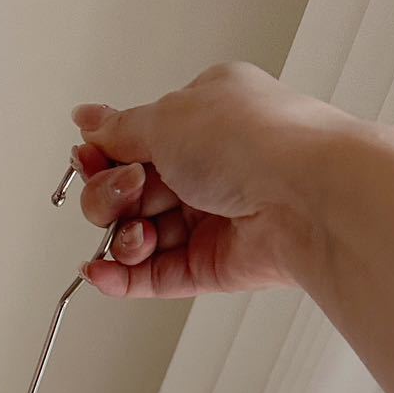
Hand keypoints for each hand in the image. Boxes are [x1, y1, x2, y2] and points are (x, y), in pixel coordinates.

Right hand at [69, 61, 341, 297]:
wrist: (307, 195)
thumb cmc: (255, 141)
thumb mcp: (168, 117)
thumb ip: (119, 129)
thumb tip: (86, 120)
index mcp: (202, 115)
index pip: (132, 141)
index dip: (103, 155)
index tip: (89, 158)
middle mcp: (207, 165)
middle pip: (127, 191)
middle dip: (112, 195)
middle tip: (130, 189)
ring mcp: (209, 218)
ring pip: (137, 235)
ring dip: (122, 235)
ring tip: (138, 232)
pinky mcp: (211, 265)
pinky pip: (153, 275)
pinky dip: (122, 277)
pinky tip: (100, 272)